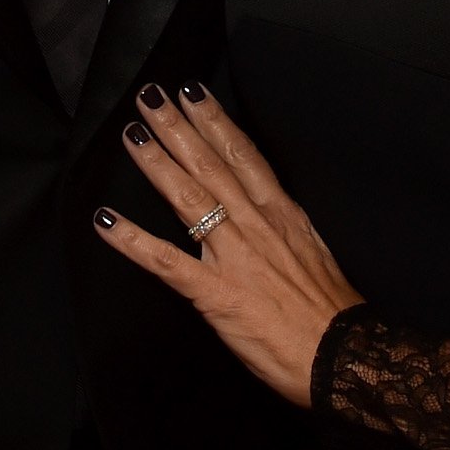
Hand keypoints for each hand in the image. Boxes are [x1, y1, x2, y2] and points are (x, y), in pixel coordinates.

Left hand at [93, 83, 362, 406]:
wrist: (342, 356)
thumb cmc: (331, 311)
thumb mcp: (313, 250)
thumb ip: (283, 226)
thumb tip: (266, 207)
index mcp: (281, 213)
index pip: (243, 155)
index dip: (215, 121)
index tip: (193, 93)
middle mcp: (255, 224)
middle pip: (210, 163)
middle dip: (177, 127)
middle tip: (150, 95)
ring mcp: (233, 256)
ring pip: (187, 197)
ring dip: (156, 162)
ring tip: (132, 134)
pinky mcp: (214, 293)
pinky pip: (166, 261)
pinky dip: (133, 240)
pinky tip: (107, 221)